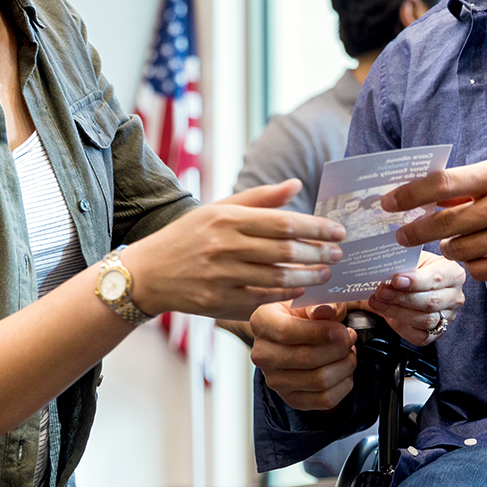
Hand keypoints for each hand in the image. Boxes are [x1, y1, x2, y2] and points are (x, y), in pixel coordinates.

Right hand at [126, 181, 345, 320]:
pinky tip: (301, 289)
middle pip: (285, 251)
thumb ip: (260, 199)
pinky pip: (262, 299)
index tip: (339, 231)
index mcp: (227, 218)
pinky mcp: (217, 302)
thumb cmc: (188, 237)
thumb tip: (297, 184)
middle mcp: (224, 246)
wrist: (147, 273)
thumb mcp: (218, 209)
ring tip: (325, 273)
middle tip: (338, 254)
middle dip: (319, 253)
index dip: (316, 227)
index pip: (283, 222)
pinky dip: (285, 294)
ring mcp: (220, 276)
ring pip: (277, 277)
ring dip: (308, 276)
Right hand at [250, 300, 358, 411]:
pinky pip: (325, 399)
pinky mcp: (292, 399)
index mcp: (262, 322)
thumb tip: (325, 311)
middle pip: (306, 358)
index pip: (286, 332)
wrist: (295, 335)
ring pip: (319, 380)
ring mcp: (275, 381)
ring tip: (349, 351)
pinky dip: (344, 384)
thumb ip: (320, 303)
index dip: (319, 333)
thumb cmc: (303, 313)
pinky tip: (344, 369)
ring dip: (344, 365)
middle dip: (338, 349)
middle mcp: (262, 354)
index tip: (342, 330)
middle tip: (350, 337)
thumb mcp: (310, 299)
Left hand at [361, 251, 464, 346]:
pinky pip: (420, 337)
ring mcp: (448, 317)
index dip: (415, 281)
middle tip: (381, 292)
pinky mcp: (437, 333)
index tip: (396, 280)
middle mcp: (455, 296)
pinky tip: (388, 317)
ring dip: (397, 312)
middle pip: (431, 302)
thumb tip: (386, 268)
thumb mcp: (411, 259)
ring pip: (425, 320)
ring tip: (377, 303)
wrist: (412, 284)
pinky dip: (401, 328)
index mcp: (452, 272)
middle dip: (402, 298)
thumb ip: (404, 264)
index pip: (436, 278)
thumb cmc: (413, 269)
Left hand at [381, 156, 486, 284]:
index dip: (410, 194)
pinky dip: (474, 264)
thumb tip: (425, 192)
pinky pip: (477, 270)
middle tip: (401, 235)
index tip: (388, 203)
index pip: (443, 182)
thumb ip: (472, 182)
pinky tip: (484, 254)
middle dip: (415, 230)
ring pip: (457, 249)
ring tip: (460, 241)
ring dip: (451, 247)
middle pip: (444, 221)